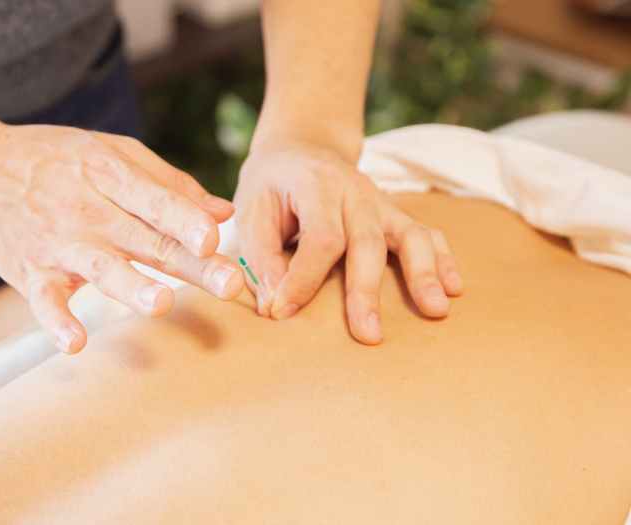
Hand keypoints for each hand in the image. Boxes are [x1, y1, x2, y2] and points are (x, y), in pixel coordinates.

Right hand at [0, 122, 243, 352]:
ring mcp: (59, 243)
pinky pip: (44, 299)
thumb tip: (224, 212)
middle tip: (230, 284)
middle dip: (190, 263)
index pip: (157, 201)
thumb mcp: (112, 153)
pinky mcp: (30, 271)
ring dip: (130, 286)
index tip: (216, 238)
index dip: (187, 219)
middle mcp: (89, 210)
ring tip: (161, 303)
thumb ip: (169, 183)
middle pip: (147, 240)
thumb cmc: (57, 159)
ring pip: (101, 266)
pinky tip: (74, 344)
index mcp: (111, 175)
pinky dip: (56, 321)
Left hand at [234, 141, 462, 344]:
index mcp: (316, 185)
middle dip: (367, 291)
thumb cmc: (272, 185)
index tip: (282, 311)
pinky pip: (426, 233)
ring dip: (423, 274)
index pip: (320, 237)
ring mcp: (381, 201)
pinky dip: (442, 259)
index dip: (303, 279)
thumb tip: (275, 305)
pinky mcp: (394, 214)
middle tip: (369, 335)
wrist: (301, 148)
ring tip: (436, 310)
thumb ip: (261, 257)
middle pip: (367, 242)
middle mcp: (355, 192)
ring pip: (410, 235)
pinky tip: (453, 287)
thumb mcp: (251, 211)